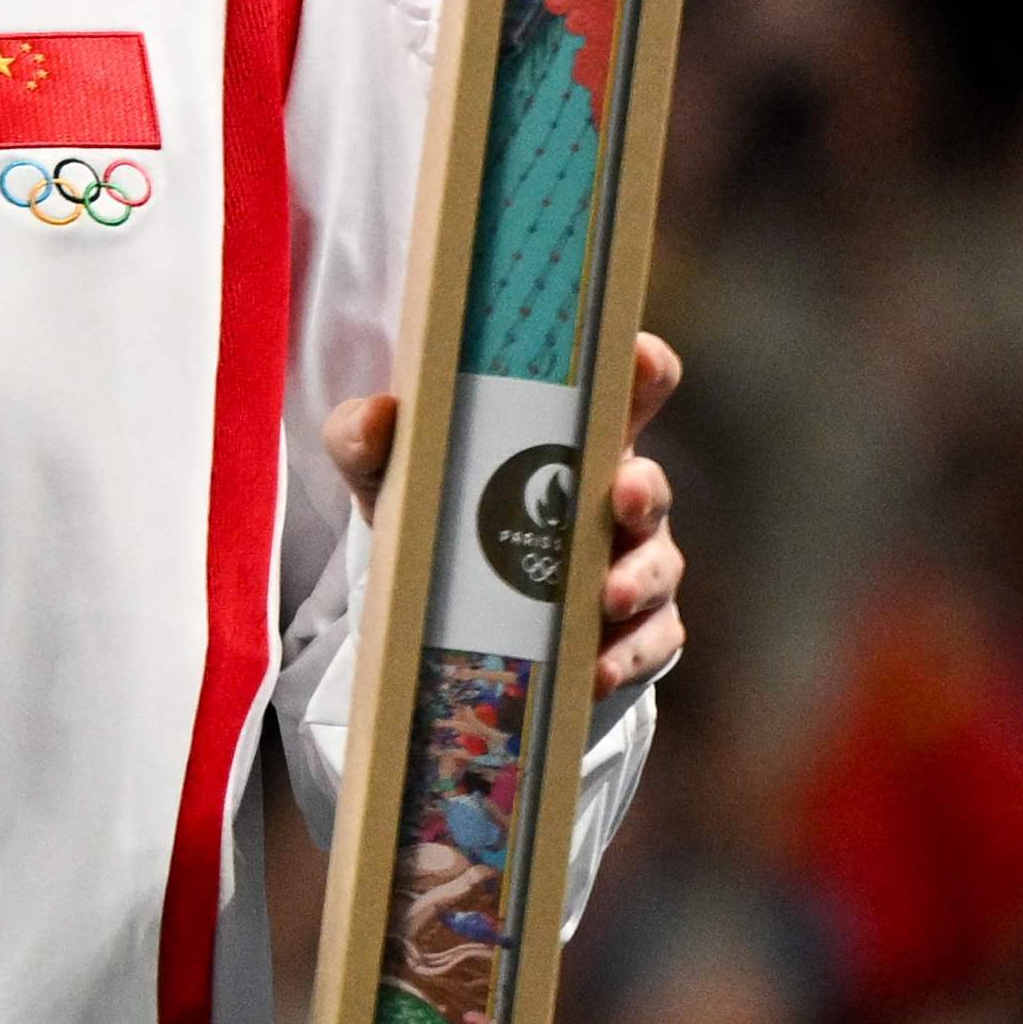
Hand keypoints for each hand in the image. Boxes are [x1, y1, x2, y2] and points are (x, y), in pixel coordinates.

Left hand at [324, 328, 685, 693]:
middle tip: (620, 496)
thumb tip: (377, 415)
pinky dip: (627, 655)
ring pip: (657, 567)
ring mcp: (631, 563)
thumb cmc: (431, 508)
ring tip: (604, 600)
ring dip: (637, 580)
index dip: (641, 366)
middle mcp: (612, 496)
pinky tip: (596, 669)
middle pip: (648, 484)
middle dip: (643, 488)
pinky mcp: (632, 630)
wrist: (439, 606)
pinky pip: (648, 642)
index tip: (638, 354)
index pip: (625, 390)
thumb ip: (365, 437)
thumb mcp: (387, 470)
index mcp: (568, 439)